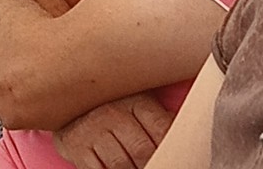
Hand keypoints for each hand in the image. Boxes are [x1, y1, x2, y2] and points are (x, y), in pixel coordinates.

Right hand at [54, 93, 174, 168]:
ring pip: (122, 165)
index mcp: (137, 101)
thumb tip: (188, 136)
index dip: (174, 148)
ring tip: (141, 167)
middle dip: (154, 164)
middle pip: (143, 151)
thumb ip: (159, 120)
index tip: (179, 157)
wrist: (74, 103)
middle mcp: (115, 113)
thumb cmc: (116, 106)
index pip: (162, 128)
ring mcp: (94, 130)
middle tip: (160, 165)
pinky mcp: (77, 147)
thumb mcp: (140, 104)